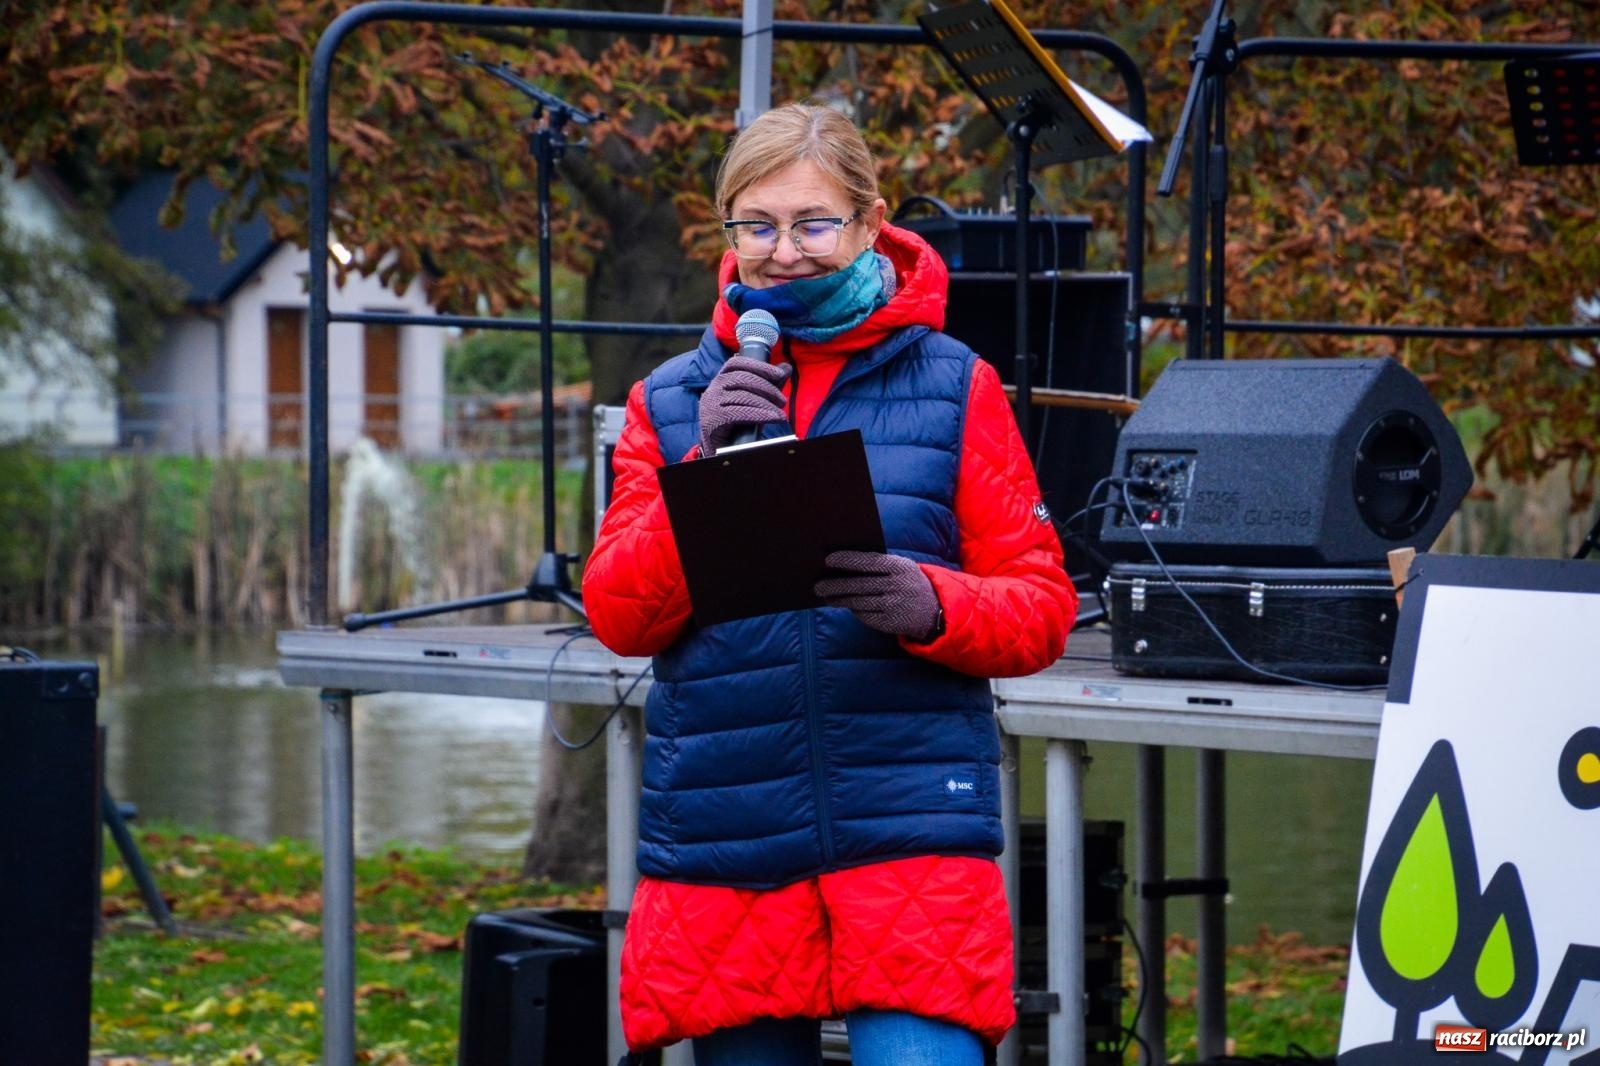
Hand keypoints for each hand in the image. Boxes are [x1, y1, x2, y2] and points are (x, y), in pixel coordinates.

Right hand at [698, 356, 791, 454]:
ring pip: (743, 396)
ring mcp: (711, 403)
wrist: (719, 449)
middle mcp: (713, 388)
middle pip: (742, 379)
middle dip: (767, 388)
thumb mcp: (754, 401)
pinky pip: (740, 413)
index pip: (737, 363)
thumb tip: (787, 367)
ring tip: (781, 414)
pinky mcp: (713, 419)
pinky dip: (760, 415)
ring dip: (766, 404)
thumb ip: (769, 384)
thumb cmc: (737, 423)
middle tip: (782, 400)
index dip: (759, 366)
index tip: (779, 374)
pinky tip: (773, 418)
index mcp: (720, 380)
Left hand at [814, 550, 943, 641]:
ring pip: (859, 602)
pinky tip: (845, 605)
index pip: (869, 562)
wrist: (934, 610)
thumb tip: (844, 563)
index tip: (828, 560)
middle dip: (836, 585)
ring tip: (826, 596)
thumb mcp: (902, 568)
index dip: (848, 560)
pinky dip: (854, 610)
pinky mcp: (890, 623)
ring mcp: (894, 606)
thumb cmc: (908, 582)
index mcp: (900, 567)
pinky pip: (865, 615)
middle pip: (860, 585)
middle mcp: (898, 586)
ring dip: (839, 599)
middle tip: (818, 585)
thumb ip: (879, 564)